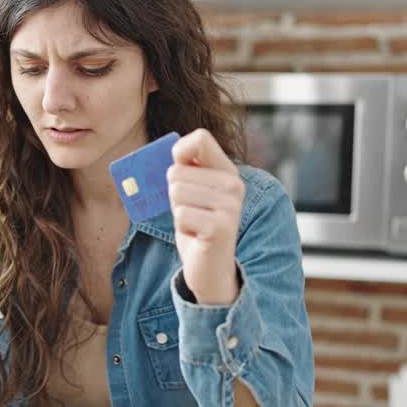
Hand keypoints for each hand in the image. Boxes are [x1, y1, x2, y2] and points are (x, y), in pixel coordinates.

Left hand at [167, 129, 245, 305]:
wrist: (211, 268)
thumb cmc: (196, 226)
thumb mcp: (190, 192)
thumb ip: (184, 169)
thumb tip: (173, 150)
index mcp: (227, 171)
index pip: (200, 138)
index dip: (179, 152)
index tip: (179, 171)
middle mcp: (234, 185)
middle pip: (177, 170)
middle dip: (174, 195)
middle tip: (191, 212)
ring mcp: (230, 206)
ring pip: (176, 192)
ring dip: (178, 212)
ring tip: (194, 224)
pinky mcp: (220, 226)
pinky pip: (180, 214)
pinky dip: (181, 228)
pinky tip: (197, 236)